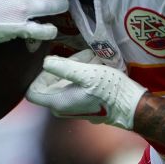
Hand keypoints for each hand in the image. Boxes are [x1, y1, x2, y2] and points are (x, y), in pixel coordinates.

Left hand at [27, 50, 146, 129]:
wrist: (131, 106)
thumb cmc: (110, 92)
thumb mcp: (87, 74)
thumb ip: (64, 67)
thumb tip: (45, 62)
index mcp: (58, 102)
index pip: (33, 91)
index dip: (38, 76)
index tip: (52, 63)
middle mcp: (62, 106)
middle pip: (51, 81)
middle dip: (65, 65)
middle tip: (83, 56)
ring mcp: (72, 105)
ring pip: (66, 80)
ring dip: (78, 66)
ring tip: (94, 58)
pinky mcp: (83, 101)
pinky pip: (76, 84)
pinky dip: (84, 72)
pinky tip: (98, 64)